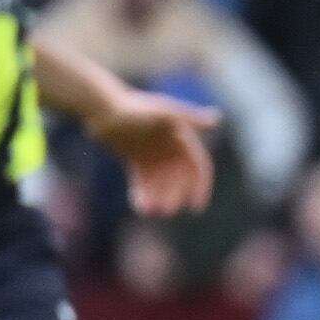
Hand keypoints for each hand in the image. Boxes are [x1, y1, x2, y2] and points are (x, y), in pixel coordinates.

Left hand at [89, 83, 221, 216]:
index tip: (195, 207)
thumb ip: (189, 118)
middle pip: (178, 179)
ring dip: (158, 198)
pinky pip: (143, 181)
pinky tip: (140, 206)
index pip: (198, 167)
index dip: (200, 187)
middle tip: (166, 210)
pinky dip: (142, 194)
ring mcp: (154, 155)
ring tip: (150, 211)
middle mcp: (171, 149)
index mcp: (183, 139)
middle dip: (174, 196)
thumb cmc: (135, 108)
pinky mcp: (137, 160)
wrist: (102, 108)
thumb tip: (216, 119)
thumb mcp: (163, 113)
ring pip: (160, 183)